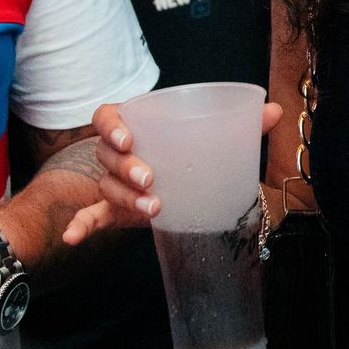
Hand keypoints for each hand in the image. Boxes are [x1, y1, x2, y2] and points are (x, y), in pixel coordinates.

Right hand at [62, 98, 283, 244]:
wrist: (193, 184)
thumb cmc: (197, 151)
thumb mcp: (218, 138)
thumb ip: (244, 125)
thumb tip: (275, 111)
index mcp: (136, 124)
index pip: (107, 115)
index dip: (112, 125)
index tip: (129, 139)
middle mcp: (117, 151)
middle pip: (106, 153)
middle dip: (126, 166)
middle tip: (151, 178)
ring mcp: (113, 181)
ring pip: (106, 185)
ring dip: (126, 197)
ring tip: (154, 207)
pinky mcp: (115, 209)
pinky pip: (93, 215)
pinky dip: (81, 225)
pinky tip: (73, 237)